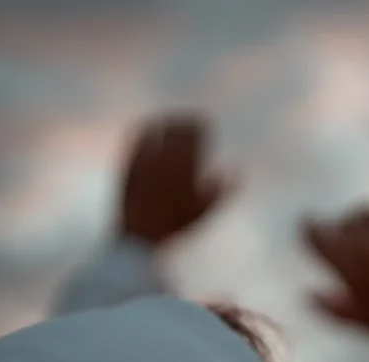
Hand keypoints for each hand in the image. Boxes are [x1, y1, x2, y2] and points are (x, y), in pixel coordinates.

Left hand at [119, 114, 233, 247]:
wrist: (139, 233)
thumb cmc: (174, 225)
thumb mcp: (203, 211)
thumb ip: (222, 190)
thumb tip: (238, 171)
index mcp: (185, 166)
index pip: (195, 134)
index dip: (201, 126)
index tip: (205, 125)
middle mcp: (165, 158)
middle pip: (177, 127)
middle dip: (186, 121)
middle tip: (191, 121)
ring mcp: (146, 158)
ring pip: (158, 128)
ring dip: (168, 122)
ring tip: (173, 121)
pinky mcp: (130, 160)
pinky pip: (139, 136)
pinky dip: (148, 129)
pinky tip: (151, 128)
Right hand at [302, 194, 368, 361]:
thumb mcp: (367, 324)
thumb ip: (332, 309)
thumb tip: (307, 294)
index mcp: (347, 260)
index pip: (312, 230)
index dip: (309, 228)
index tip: (312, 229)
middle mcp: (366, 236)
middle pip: (343, 220)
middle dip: (344, 230)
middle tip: (353, 246)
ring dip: (368, 220)